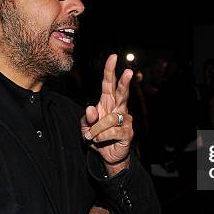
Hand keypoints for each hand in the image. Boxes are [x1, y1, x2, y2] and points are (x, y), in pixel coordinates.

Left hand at [81, 54, 133, 175]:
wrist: (106, 156)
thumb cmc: (96, 137)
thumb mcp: (85, 126)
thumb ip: (87, 117)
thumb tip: (91, 108)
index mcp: (107, 102)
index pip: (108, 84)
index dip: (110, 70)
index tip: (113, 56)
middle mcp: (118, 108)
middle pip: (122, 92)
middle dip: (124, 82)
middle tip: (128, 71)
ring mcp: (125, 120)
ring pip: (110, 119)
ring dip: (97, 129)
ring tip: (92, 136)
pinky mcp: (128, 133)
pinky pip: (111, 132)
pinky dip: (101, 137)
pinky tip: (99, 141)